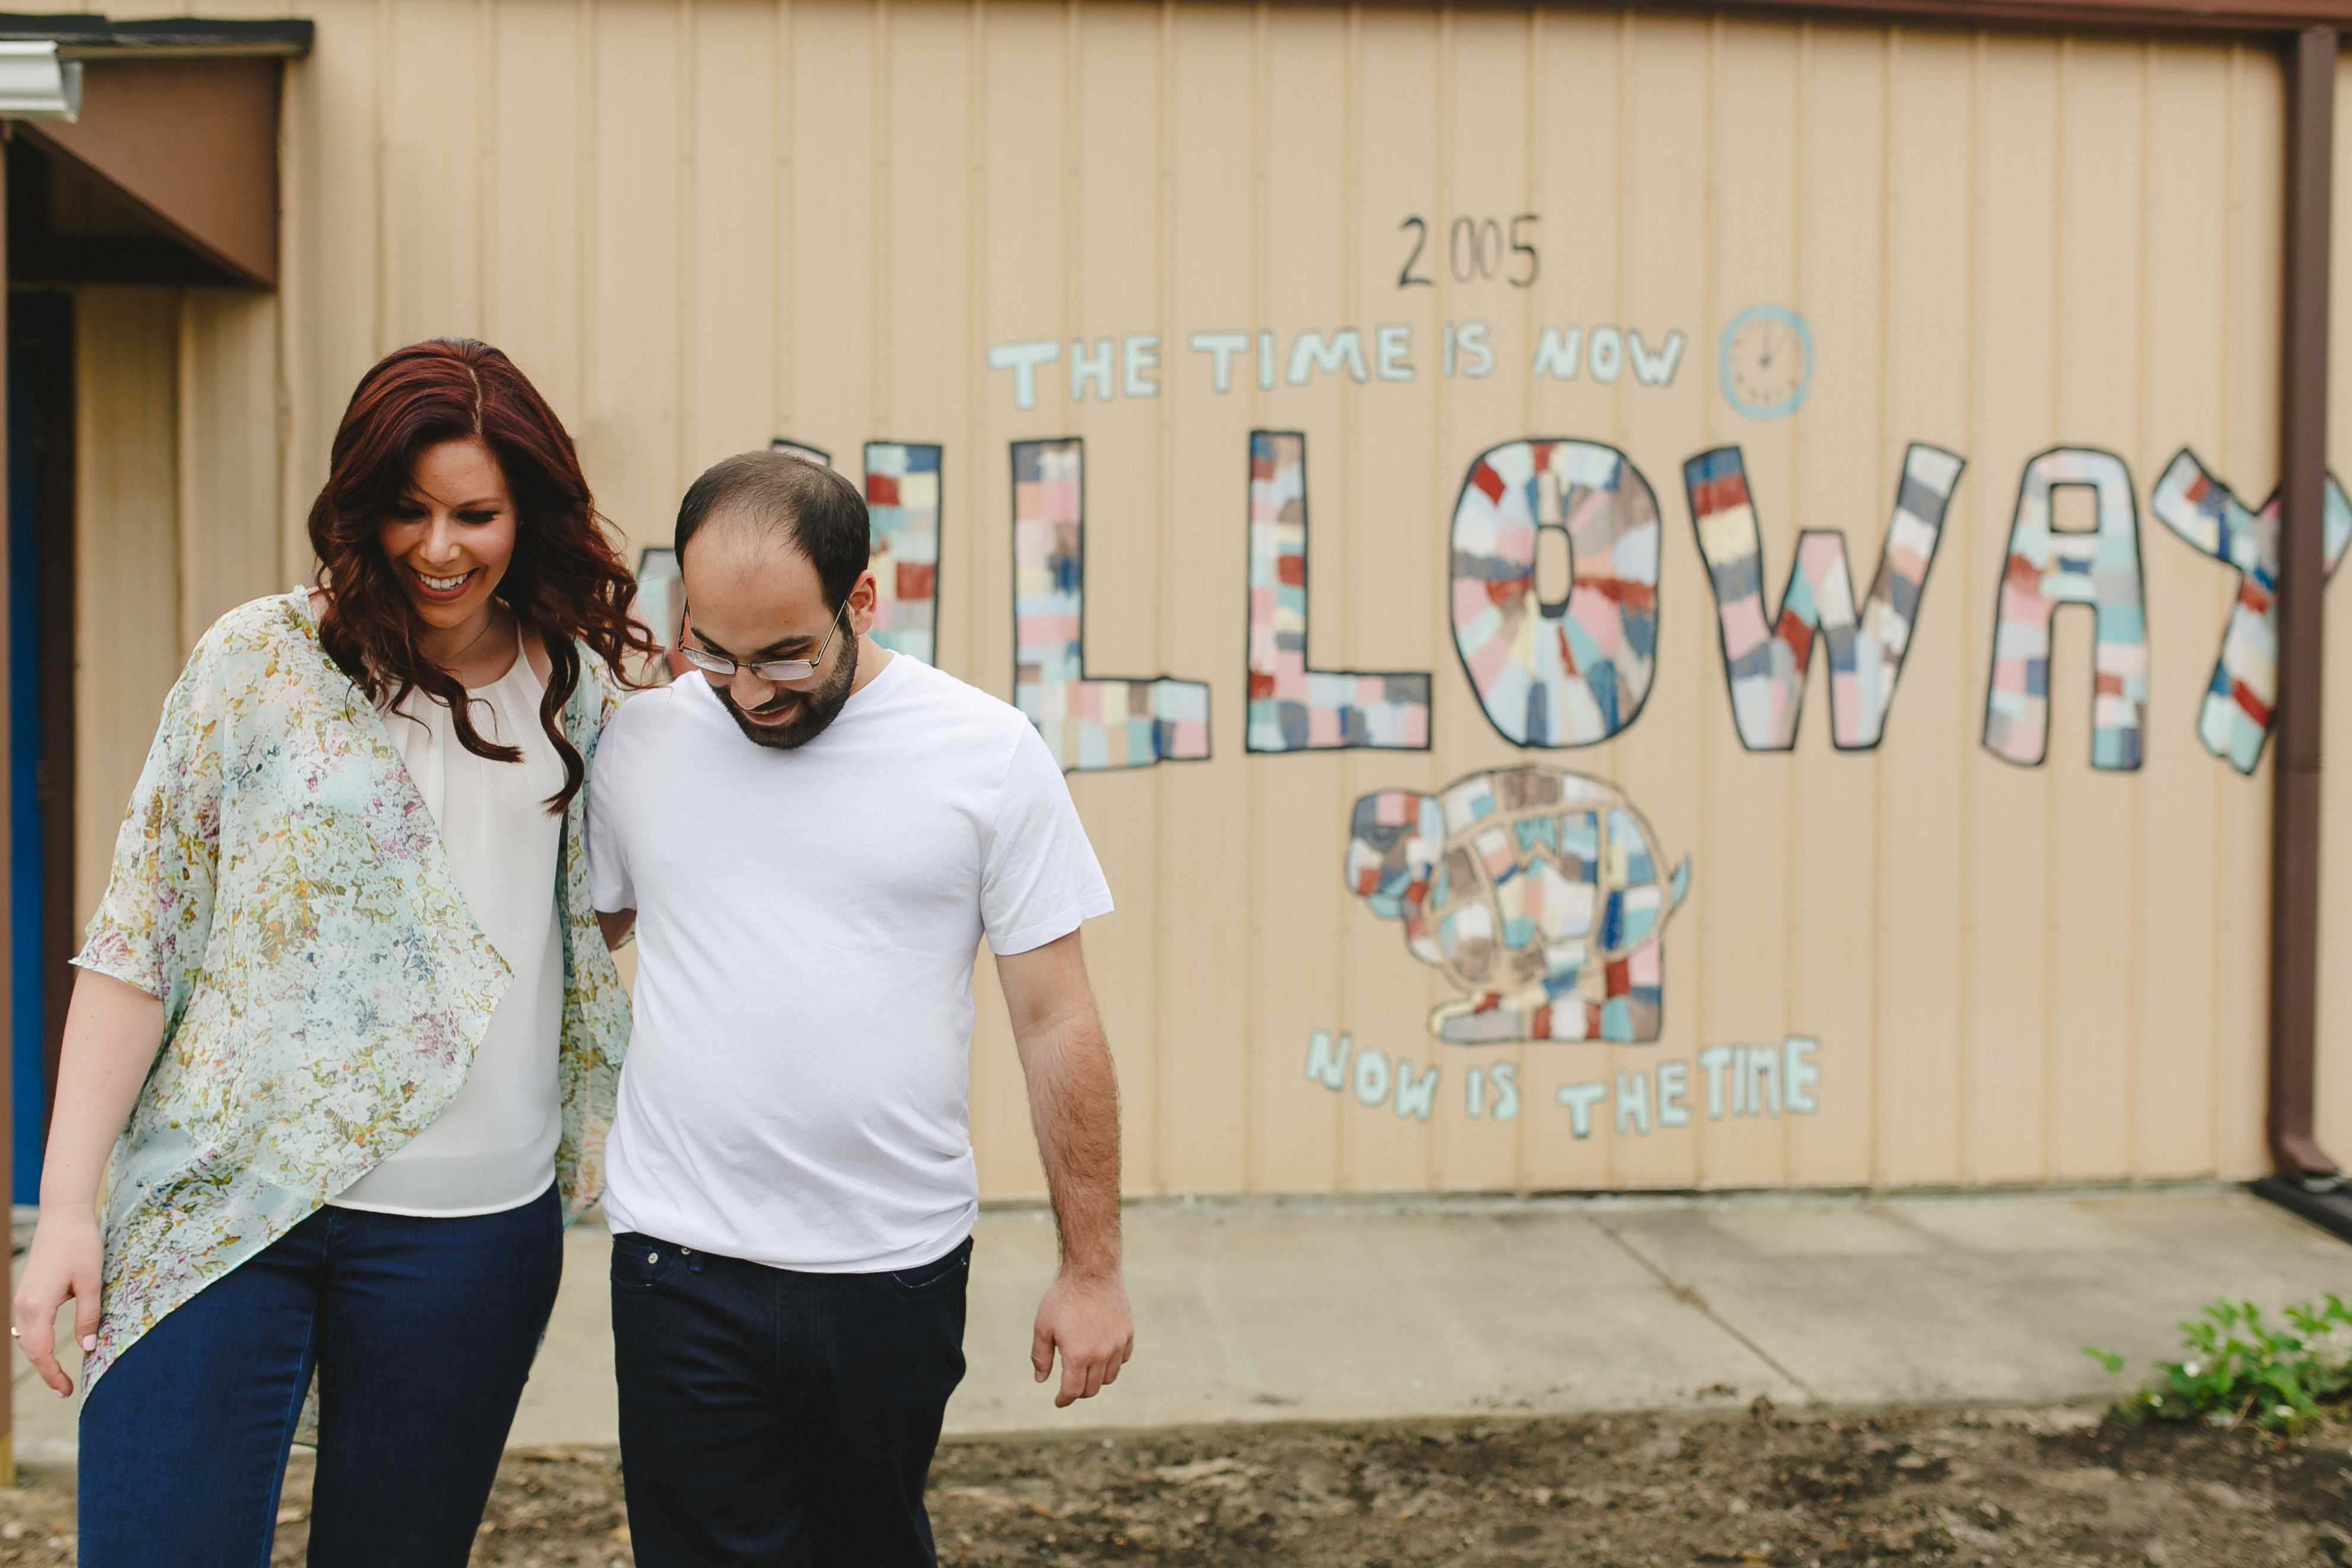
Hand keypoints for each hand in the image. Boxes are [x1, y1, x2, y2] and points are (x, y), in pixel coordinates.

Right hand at [12, 1208, 101, 1397]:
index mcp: (37, 1306)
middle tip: (65, 1390)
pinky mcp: (25, 1292)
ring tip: (59, 1375)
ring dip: (40, 1358)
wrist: (63, 1217)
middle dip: (46, 1371)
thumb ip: (88, 1318)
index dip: (53, 1374)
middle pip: (30, 1350)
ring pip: (25, 1339)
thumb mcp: (91, 1283)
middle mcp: (23, 1305)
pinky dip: (36, 1342)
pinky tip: (48, 1349)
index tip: (66, 1391)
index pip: (41, 1352)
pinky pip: (26, 1326)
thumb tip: (88, 1349)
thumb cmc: (81, 1246)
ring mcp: (21, 1298)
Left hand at [1030, 1269, 1133, 1407]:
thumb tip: (1041, 1379)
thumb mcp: (1043, 1327)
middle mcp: (1100, 1354)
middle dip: (1078, 1391)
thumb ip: (1040, 1356)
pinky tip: (1101, 1355)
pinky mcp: (1127, 1334)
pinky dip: (1111, 1363)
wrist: (1091, 1271)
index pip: (1073, 1391)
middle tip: (1069, 1386)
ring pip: (1109, 1377)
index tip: (1058, 1401)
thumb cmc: (1063, 1297)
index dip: (1063, 1400)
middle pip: (1091, 1388)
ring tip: (1084, 1371)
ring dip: (1095, 1379)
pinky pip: (1121, 1359)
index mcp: (1077, 1355)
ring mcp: (1117, 1345)